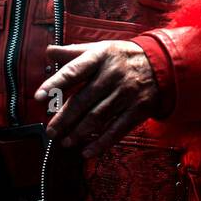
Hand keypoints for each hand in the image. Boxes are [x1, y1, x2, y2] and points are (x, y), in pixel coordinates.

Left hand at [35, 41, 159, 158]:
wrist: (161, 63)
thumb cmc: (122, 57)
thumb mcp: (100, 48)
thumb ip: (73, 53)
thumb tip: (48, 51)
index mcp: (100, 57)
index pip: (74, 71)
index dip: (55, 84)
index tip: (38, 97)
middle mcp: (112, 75)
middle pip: (83, 100)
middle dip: (64, 118)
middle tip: (50, 131)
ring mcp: (126, 93)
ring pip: (98, 117)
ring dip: (79, 132)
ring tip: (64, 142)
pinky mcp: (138, 109)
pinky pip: (117, 130)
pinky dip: (101, 143)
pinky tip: (87, 152)